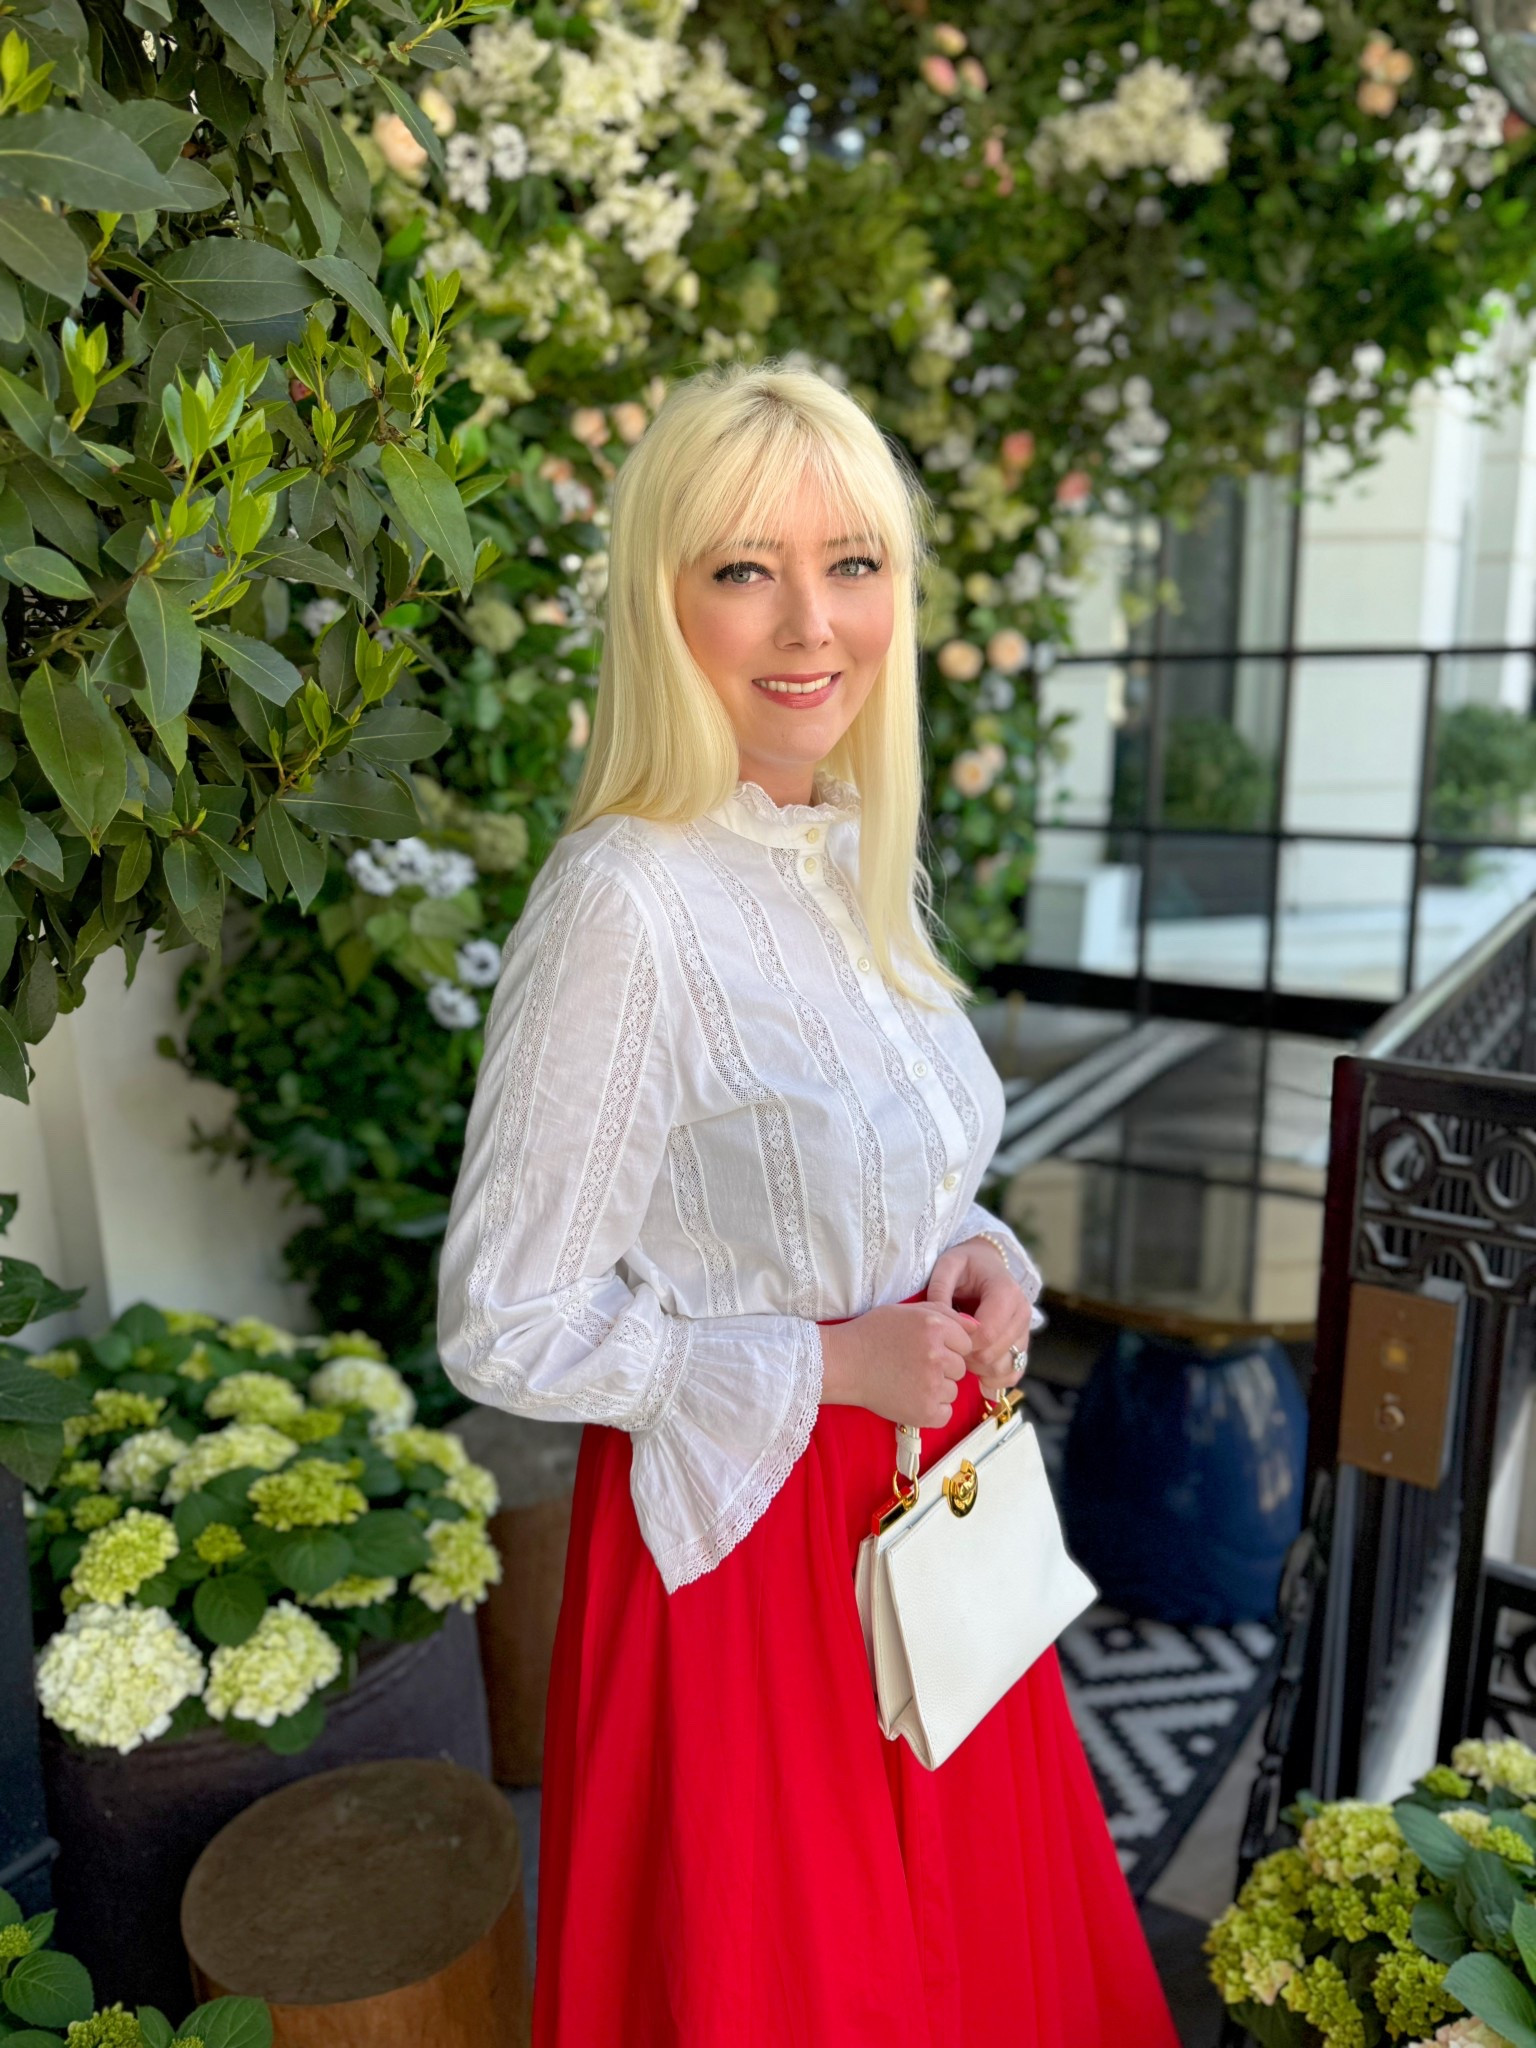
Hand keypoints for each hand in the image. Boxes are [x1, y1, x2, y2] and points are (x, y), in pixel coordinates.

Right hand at [818, 1301, 974, 1429]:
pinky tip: (911, 1396)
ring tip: (909, 1380)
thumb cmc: (872, 1334)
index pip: (966, 1342)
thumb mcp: (908, 1311)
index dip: (948, 1345)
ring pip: (953, 1390)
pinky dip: (932, 1409)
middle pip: (960, 1367)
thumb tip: (977, 1327)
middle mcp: (936, 1355)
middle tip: (914, 1364)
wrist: (844, 1363)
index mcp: (934, 1327)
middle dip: (943, 1367)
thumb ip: (945, 1314)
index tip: (926, 1348)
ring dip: (937, 1388)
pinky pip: (946, 1412)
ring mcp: (931, 1385)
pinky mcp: (925, 1411)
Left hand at [924, 1236, 1033, 1402]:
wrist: (987, 1264)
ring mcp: (1025, 1331)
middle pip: (994, 1355)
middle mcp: (1022, 1313)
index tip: (947, 1338)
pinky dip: (995, 1380)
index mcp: (1006, 1292)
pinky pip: (1014, 1373)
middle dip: (967, 1358)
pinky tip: (977, 1375)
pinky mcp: (1023, 1345)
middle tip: (950, 1347)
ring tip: (962, 1356)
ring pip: (1005, 1368)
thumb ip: (940, 1289)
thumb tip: (940, 1323)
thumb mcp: (948, 1265)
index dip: (962, 1344)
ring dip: (979, 1370)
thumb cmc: (966, 1265)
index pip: (987, 1334)